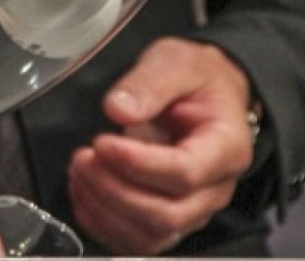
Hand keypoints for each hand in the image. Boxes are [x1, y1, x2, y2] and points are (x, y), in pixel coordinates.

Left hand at [68, 37, 254, 254]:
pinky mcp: (168, 219)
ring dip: (104, 209)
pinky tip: (82, 192)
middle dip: (115, 190)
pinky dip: (102, 224)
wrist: (205, 93)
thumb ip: (148, 83)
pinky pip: (135, 242)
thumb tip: (118, 110)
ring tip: (79, 170)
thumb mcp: (174, 61)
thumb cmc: (194, 78)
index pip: (184, 173)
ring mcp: (193, 210)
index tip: (102, 143)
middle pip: (167, 215)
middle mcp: (214, 189)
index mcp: (225, 148)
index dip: (138, 165)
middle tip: (83, 158)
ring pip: (150, 235)